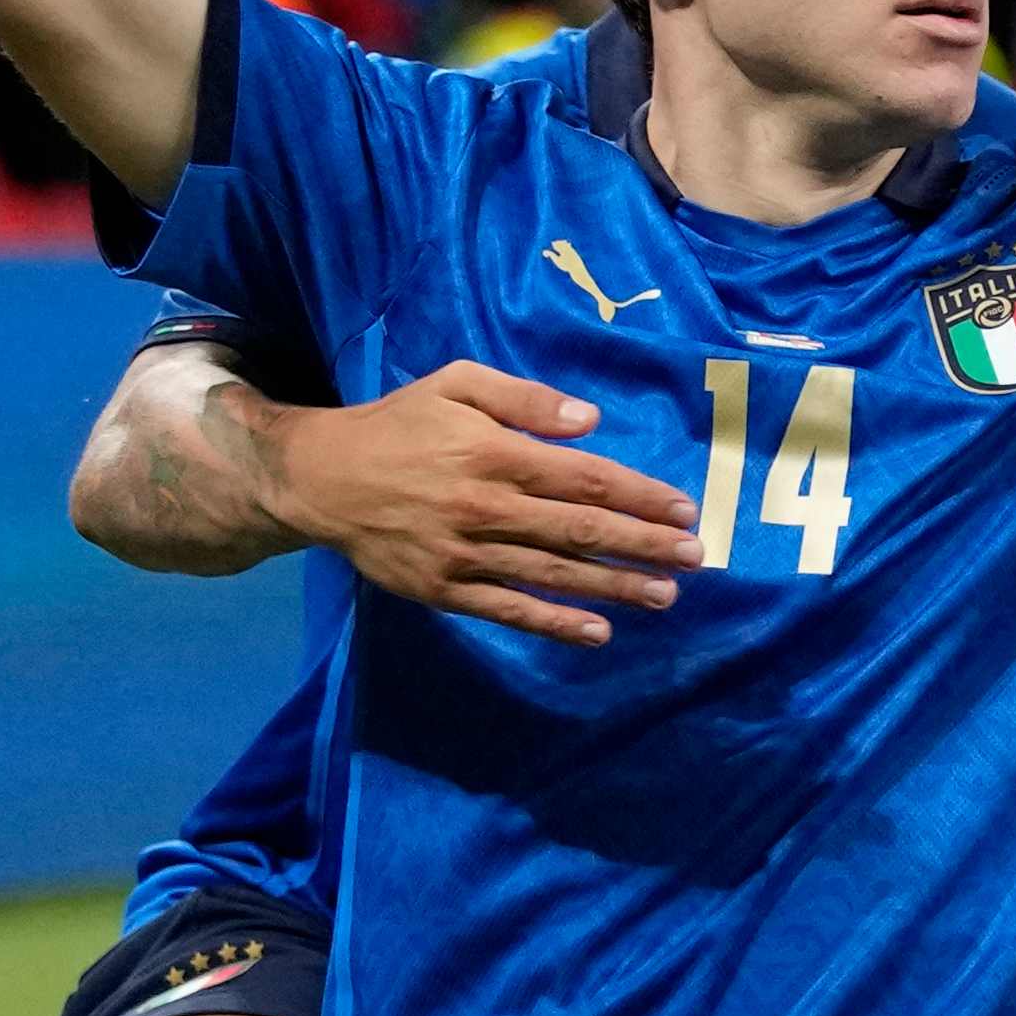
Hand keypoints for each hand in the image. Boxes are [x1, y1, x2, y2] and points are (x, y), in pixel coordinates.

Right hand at [274, 361, 704, 646]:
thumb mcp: (456, 383)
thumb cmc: (400, 423)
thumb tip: (590, 422)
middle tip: (695, 558)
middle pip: (580, 531)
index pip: (585, 480)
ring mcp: (464, 554)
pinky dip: (554, 623)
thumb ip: (523, 398)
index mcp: (494, 454)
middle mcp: (485, 507)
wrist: (321, 478)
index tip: (683, 510)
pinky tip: (597, 632)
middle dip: (644, 546)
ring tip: (664, 595)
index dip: (640, 496)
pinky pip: (509, 610)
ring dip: (614, 588)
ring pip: (553, 574)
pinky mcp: (443, 590)